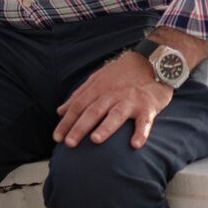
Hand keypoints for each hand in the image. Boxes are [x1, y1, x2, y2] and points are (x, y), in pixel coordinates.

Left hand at [54, 53, 172, 148]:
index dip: (66, 122)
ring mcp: (130, 100)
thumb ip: (79, 95)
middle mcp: (111, 95)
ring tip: (95, 140)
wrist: (150, 62)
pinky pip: (145, 121)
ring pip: (116, 114)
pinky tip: (135, 145)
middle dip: (80, 127)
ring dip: (106, 127)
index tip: (57, 137)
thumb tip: (60, 111)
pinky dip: (141, 132)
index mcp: (97, 89)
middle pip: (93, 111)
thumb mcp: (96, 80)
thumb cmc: (120, 75)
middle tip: (69, 144)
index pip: (78, 107)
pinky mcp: (148, 106)